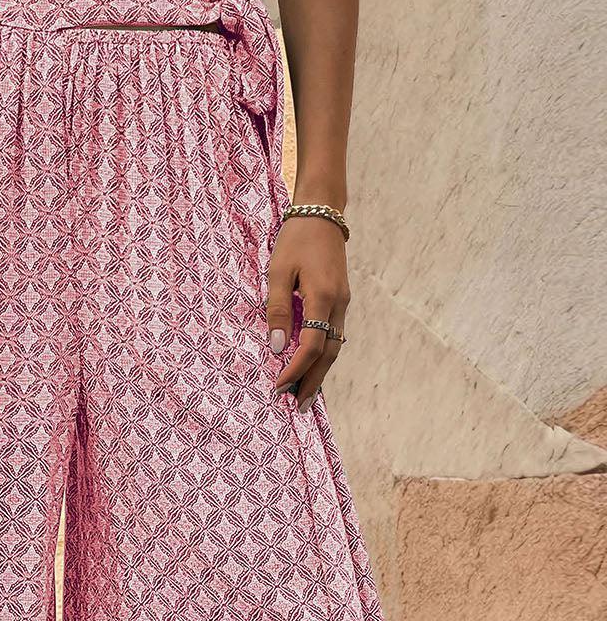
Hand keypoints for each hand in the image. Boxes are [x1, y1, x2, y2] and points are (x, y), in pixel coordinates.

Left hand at [266, 216, 349, 412]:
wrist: (323, 214)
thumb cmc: (296, 240)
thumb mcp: (278, 271)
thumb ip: (277, 309)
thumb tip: (277, 346)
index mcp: (323, 297)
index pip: (311, 345)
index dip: (295, 369)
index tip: (278, 386)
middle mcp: (339, 305)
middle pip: (328, 354)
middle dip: (313, 382)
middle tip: (298, 407)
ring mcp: (343, 303)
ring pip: (334, 347)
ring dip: (320, 373)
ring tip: (305, 395)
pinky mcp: (340, 301)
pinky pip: (333, 336)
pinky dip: (323, 356)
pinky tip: (311, 368)